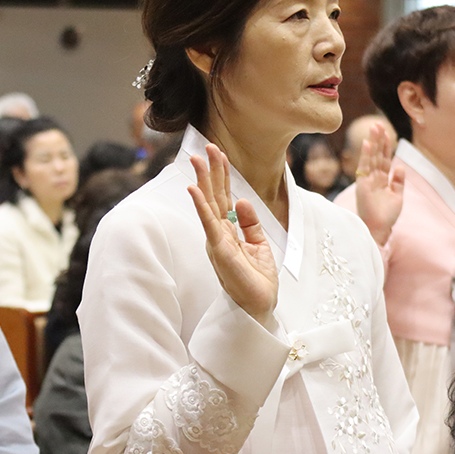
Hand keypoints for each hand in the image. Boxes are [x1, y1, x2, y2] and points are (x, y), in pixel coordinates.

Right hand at [187, 144, 277, 323]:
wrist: (260, 307)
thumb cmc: (257, 281)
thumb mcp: (259, 245)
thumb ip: (250, 223)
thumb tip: (242, 200)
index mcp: (228, 232)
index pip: (223, 197)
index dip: (221, 175)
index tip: (218, 152)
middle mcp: (218, 234)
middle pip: (213, 196)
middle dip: (210, 171)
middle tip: (205, 147)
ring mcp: (217, 241)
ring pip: (208, 204)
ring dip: (202, 181)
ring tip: (197, 159)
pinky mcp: (219, 250)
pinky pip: (209, 223)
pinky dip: (201, 205)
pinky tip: (194, 189)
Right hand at [355, 122, 405, 245]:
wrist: (379, 230)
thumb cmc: (387, 216)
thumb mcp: (397, 197)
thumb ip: (398, 181)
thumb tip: (400, 166)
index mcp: (383, 179)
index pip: (385, 159)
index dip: (387, 146)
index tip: (387, 132)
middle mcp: (374, 177)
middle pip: (377, 155)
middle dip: (379, 139)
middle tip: (378, 123)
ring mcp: (367, 180)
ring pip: (372, 157)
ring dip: (373, 142)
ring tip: (374, 127)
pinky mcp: (362, 185)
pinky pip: (365, 167)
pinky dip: (366, 155)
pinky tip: (367, 143)